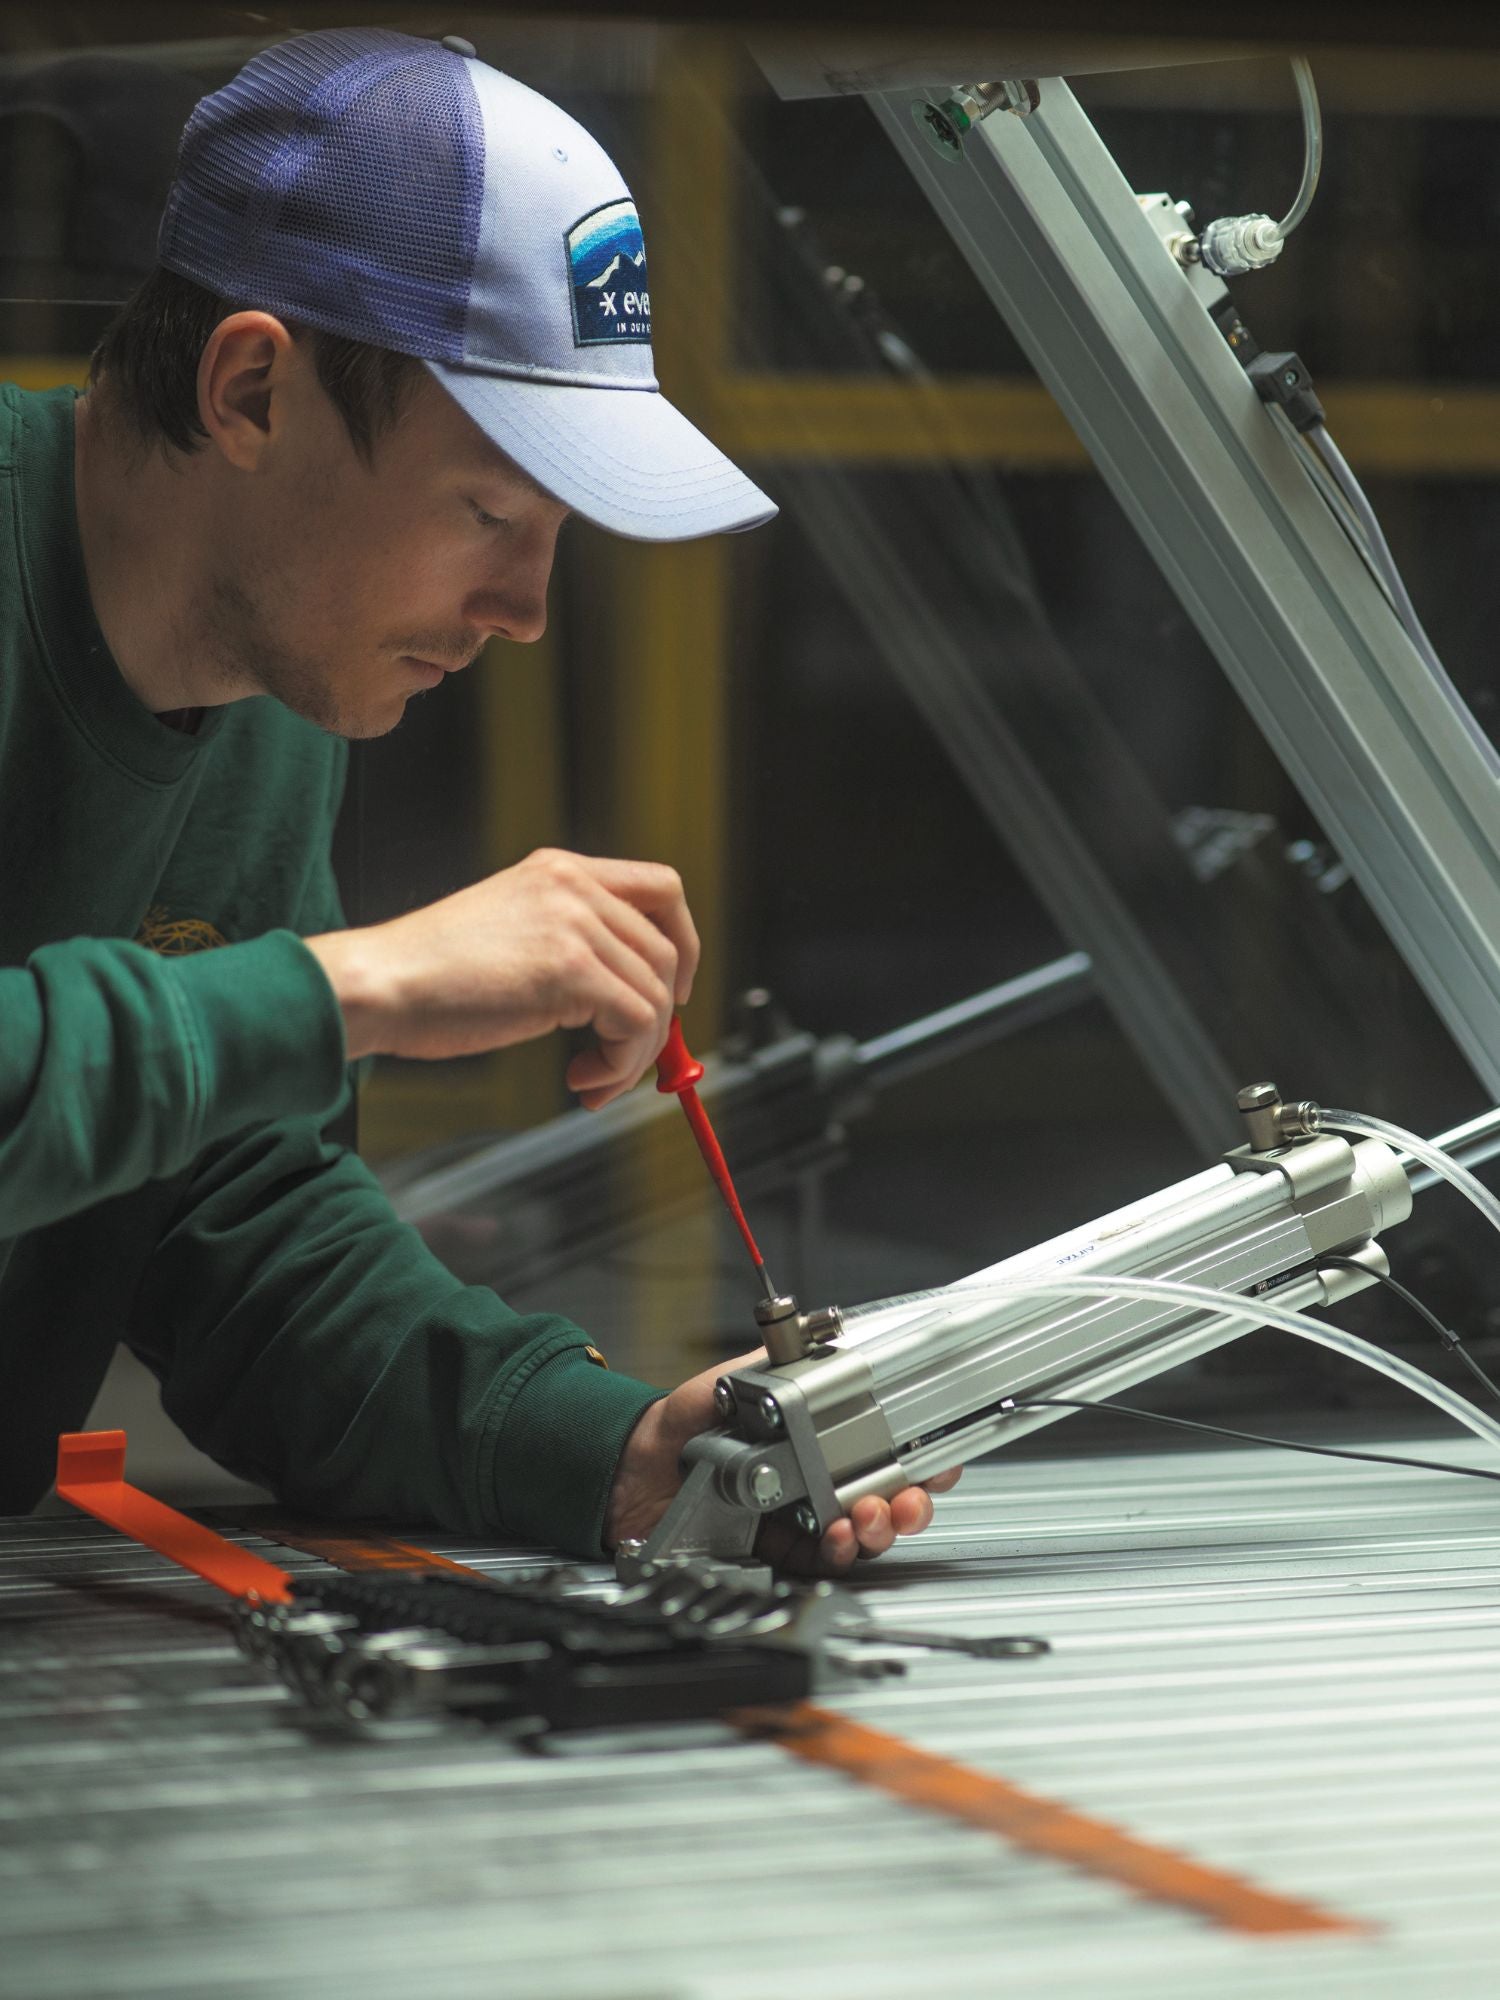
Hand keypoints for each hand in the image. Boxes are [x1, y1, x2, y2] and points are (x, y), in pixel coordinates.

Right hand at [306, 848, 698, 1106]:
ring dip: (634, 1053)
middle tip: (623, 1059)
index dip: (684, 942)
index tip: (674, 990)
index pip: (663, 888)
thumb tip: (634, 1000)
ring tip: (593, 1078)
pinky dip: (620, 1065)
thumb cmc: (431, 975)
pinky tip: (581, 1078)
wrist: (380, 984)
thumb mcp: (513, 933)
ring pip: (656, 997)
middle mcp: (575, 887)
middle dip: (659, 1019)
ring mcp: (574, 926)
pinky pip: (635, 1026)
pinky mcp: (570, 972)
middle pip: (667, 952)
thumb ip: (572, 945)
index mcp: (562, 870)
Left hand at [604, 1348, 961, 1571]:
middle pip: (886, 1497)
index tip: (937, 1460)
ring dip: (876, 1528)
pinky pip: (817, 1559)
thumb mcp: (738, 1379)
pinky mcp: (775, 1550)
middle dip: (910, 1501)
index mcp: (819, 1435)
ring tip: (867, 1517)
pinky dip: (833, 1552)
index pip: (886, 1448)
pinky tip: (833, 1536)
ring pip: (859, 1532)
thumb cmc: (683, 1421)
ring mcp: (798, 1517)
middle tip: (908, 1497)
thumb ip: (784, 1360)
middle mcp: (817, 1477)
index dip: (919, 1457)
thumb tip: (829, 1334)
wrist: (629, 1469)